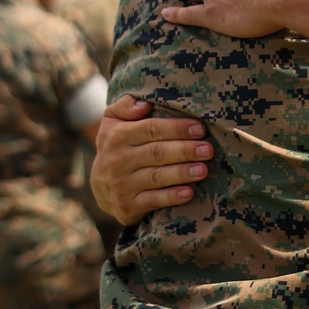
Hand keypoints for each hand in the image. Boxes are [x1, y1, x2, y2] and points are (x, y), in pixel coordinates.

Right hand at [90, 96, 212, 224]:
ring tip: (203, 169)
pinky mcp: (128, 206)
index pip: (150, 129)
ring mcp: (122, 184)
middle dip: (184, 150)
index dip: (176, 128)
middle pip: (156, 153)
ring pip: (156, 177)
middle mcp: (117, 160)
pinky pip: (153, 201)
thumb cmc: (117, 147)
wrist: (99, 187)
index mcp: (117, 136)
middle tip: (208, 149)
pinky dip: (171, 197)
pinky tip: (189, 193)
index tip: (199, 128)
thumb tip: (144, 103)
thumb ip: (126, 106)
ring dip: (181, 173)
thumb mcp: (113, 122)